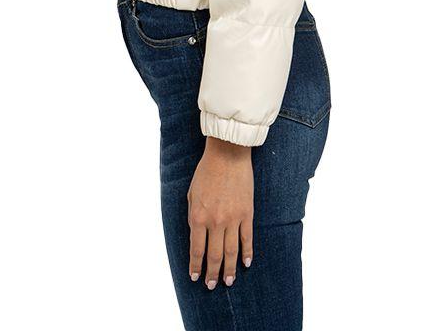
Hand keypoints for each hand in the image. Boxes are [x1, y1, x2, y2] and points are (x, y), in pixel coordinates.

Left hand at [187, 136, 253, 288]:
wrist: (227, 155)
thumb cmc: (206, 171)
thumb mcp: (191, 194)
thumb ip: (193, 215)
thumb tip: (196, 234)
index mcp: (198, 217)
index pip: (196, 249)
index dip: (196, 265)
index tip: (195, 277)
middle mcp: (215, 222)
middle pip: (214, 255)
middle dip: (212, 273)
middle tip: (212, 285)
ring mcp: (233, 219)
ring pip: (231, 251)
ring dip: (229, 269)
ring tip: (228, 281)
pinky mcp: (246, 213)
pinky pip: (247, 238)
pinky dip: (247, 252)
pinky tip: (246, 263)